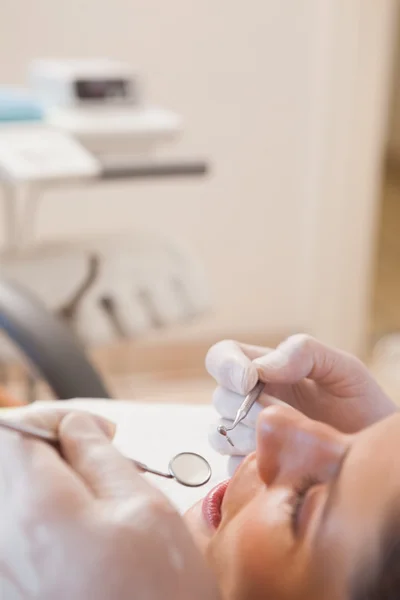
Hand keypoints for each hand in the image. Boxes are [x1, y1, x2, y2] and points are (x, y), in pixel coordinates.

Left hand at [0, 409, 219, 599]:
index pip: (14, 430)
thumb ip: (99, 456)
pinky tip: (78, 529)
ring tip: (92, 496)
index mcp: (35, 511)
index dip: (54, 416)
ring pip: (9, 496)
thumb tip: (75, 425)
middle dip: (47, 447)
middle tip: (94, 458)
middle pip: (4, 462)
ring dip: (44, 480)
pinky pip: (14, 532)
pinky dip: (40, 515)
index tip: (93, 429)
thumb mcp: (144, 510)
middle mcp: (1, 544)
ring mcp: (3, 574)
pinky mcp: (12, 592)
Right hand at [206, 334, 396, 462]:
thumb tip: (260, 368)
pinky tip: (284, 462)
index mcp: (267, 368)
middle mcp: (252, 399)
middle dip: (245, 406)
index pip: (223, 356)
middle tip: (285, 414)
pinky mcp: (255, 466)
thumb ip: (303, 353)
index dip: (225, 366)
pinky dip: (253, 463)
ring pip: (220, 433)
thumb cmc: (362, 405)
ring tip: (289, 439)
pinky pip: (232, 467)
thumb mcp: (342, 368)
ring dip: (248, 436)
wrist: (376, 452)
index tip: (248, 381)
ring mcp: (251, 435)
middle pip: (220, 397)